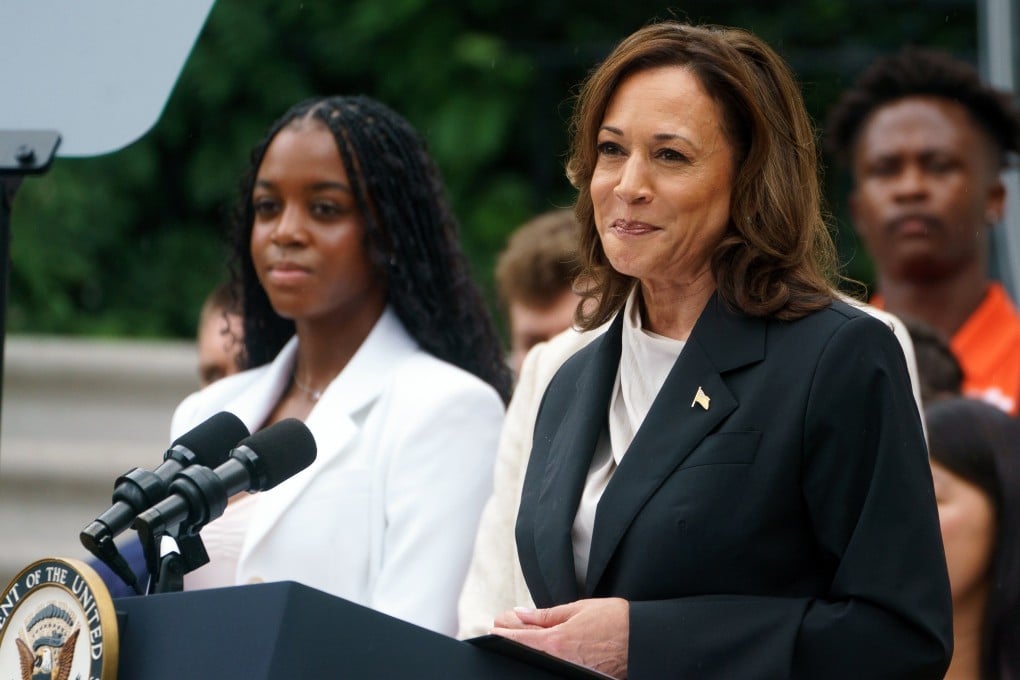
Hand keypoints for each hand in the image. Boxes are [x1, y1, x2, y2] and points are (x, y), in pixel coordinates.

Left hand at [490, 598, 628, 678]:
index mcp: (558, 641)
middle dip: (515, 639)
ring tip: (528, 633)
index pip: (521, 639)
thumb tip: (523, 613)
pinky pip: (558, 665)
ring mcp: (571, 670)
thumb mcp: (578, 609)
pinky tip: (549, 646)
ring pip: (542, 659)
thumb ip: (547, 614)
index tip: (495, 628)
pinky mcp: (581, 675)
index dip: (505, 633)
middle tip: (508, 628)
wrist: (642, 640)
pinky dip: (549, 655)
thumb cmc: (616, 621)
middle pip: (528, 651)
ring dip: (532, 647)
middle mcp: (561, 660)